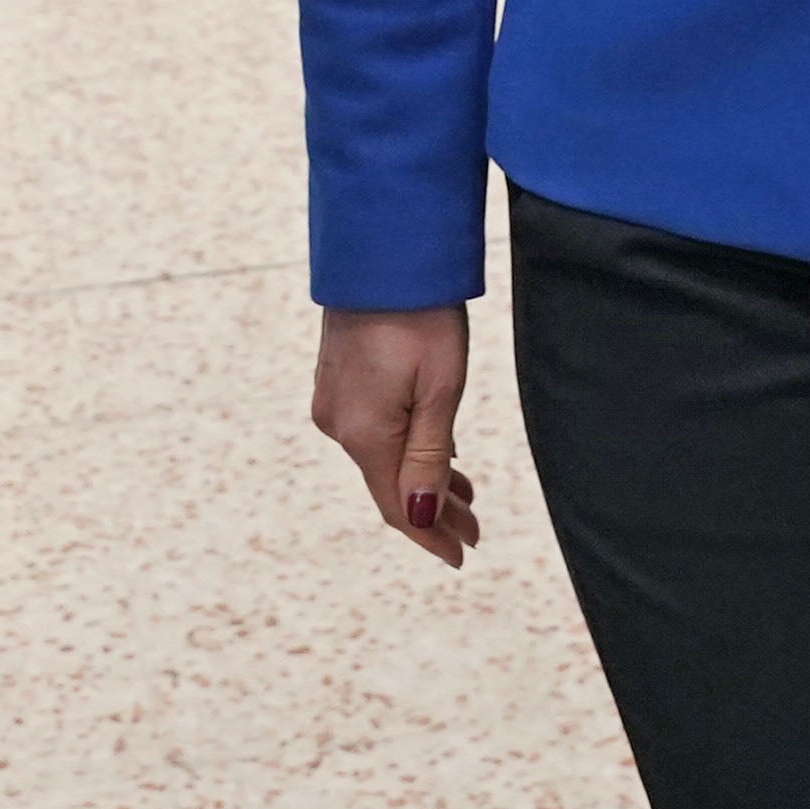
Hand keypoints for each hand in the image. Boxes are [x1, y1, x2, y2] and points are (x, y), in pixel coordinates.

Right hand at [311, 304, 483, 566]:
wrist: (379, 252)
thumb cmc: (420, 315)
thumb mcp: (440, 389)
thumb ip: (429, 457)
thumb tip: (420, 518)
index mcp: (366, 434)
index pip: (398, 506)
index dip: (430, 536)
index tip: (461, 556)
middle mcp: (340, 425)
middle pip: (389, 485)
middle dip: (433, 512)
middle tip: (475, 530)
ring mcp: (334, 402)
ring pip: (382, 458)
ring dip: (423, 479)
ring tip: (465, 497)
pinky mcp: (336, 380)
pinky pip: (373, 432)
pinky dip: (405, 449)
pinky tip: (434, 454)